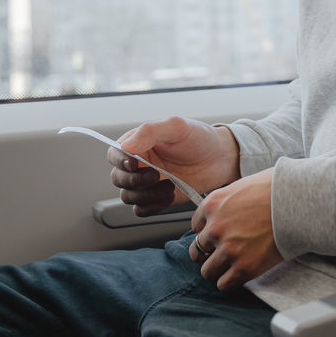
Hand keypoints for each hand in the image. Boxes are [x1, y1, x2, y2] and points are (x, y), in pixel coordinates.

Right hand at [108, 116, 239, 216]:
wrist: (220, 158)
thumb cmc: (199, 138)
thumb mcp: (176, 127)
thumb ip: (149, 132)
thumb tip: (125, 146)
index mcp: (138, 143)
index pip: (114, 154)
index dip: (120, 161)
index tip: (134, 163)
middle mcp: (138, 164)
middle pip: (118, 178)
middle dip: (135, 180)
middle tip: (157, 175)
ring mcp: (146, 183)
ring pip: (128, 196)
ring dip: (146, 195)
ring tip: (169, 185)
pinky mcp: (156, 198)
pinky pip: (142, 210)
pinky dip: (152, 207)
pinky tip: (169, 196)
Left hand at [188, 168, 283, 290]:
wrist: (297, 201)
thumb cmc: (274, 189)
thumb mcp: (241, 186)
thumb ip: (227, 202)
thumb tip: (226, 211)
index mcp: (212, 205)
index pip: (195, 226)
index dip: (207, 231)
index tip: (216, 235)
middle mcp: (215, 228)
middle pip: (197, 250)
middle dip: (208, 252)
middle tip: (221, 252)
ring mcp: (228, 249)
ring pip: (207, 271)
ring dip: (217, 269)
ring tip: (230, 266)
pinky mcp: (244, 267)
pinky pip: (224, 284)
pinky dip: (229, 281)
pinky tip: (238, 274)